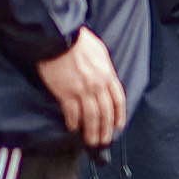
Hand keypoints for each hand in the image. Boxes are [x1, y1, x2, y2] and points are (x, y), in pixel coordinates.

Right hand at [37, 27, 126, 146]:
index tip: (118, 125)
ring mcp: (82, 90)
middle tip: (104, 140)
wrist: (59, 37)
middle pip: (106, 112)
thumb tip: (105, 79)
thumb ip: (104, 68)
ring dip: (92, 131)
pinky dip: (74, 122)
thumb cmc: (78, 41)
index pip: (118, 100)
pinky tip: (73, 127)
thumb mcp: (99, 52)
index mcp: (107, 74)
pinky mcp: (66, 93)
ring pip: (91, 117)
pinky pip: (73, 113)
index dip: (119, 115)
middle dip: (106, 129)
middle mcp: (97, 85)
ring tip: (91, 141)